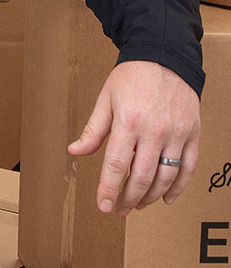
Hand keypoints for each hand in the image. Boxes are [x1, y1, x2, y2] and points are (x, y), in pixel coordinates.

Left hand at [68, 61, 200, 214]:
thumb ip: (93, 129)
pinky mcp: (193, 135)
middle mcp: (154, 131)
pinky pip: (188, 169)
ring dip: (151, 197)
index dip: (108, 189)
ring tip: (137, 205)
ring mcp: (177, 134)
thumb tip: (74, 151)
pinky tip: (166, 198)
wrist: (164, 58)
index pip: (116, 164)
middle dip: (128, 198)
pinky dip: (178, 188)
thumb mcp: (105, 99)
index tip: (102, 206)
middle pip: (141, 177)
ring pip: (165, 177)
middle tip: (118, 209)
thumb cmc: (130, 78)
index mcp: (128, 122)